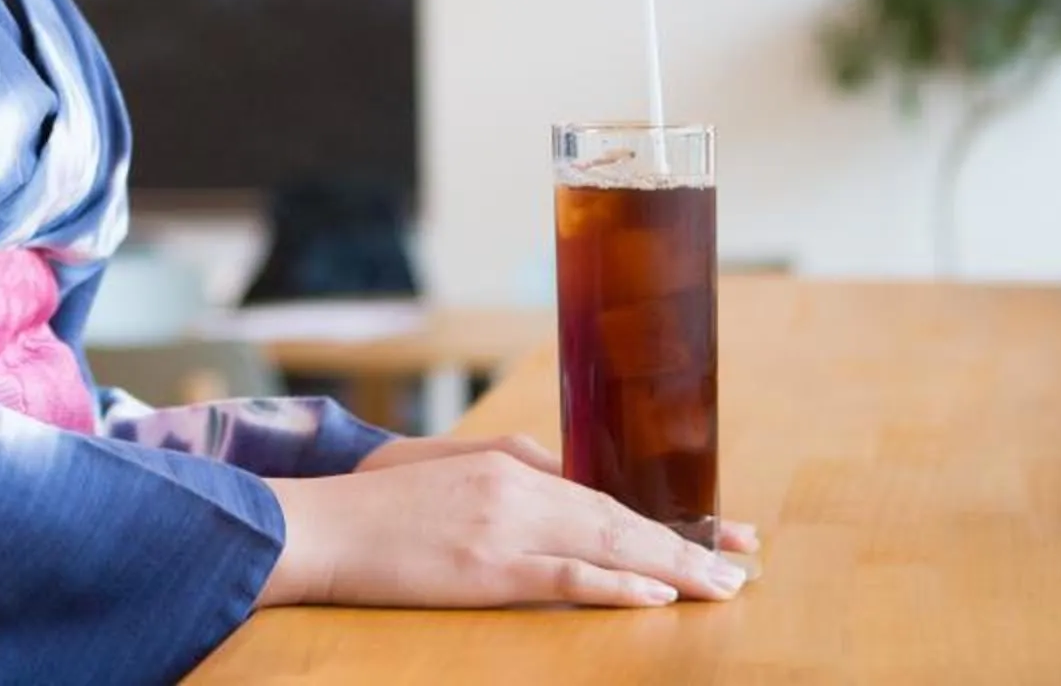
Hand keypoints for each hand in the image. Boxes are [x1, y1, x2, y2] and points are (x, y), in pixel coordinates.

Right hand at [352, 433, 760, 555]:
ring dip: (673, 567)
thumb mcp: (447, 470)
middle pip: (619, 518)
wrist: (317, 524)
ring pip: (607, 545)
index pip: (605, 493)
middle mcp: (516, 487)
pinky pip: (567, 578)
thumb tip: (561, 483)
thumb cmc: (374, 506)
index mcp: (509, 463)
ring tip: (722, 585)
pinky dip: (618, 587)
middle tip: (743, 563)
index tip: (717, 532)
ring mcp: (504, 527)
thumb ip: (507, 472)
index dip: (664, 517)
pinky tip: (656, 596)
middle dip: (687, 542)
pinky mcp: (487, 568)